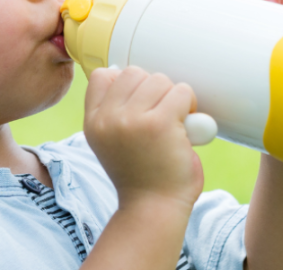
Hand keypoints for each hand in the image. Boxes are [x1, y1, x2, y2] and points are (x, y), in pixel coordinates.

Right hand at [83, 66, 203, 209]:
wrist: (153, 209)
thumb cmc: (140, 176)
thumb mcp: (111, 142)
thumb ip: (114, 112)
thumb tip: (135, 78)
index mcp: (93, 122)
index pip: (103, 76)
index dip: (125, 84)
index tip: (138, 104)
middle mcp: (107, 118)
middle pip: (134, 73)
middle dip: (153, 89)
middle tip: (162, 115)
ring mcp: (132, 120)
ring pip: (160, 80)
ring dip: (173, 96)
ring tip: (174, 122)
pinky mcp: (160, 123)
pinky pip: (182, 92)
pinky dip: (190, 105)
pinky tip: (186, 127)